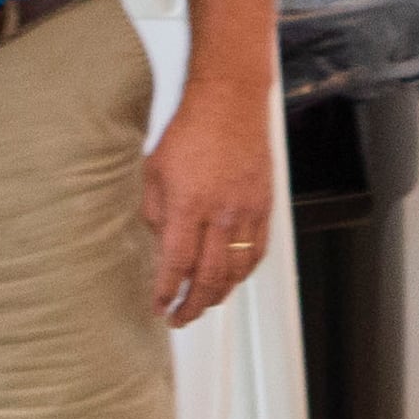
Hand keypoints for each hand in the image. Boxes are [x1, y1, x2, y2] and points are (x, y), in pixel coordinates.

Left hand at [142, 87, 273, 327]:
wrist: (230, 102)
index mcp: (188, 205)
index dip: (167, 292)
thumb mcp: (154, 170)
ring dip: (219, 294)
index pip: (177, 264)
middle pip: (210, 276)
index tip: (159, 307)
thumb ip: (155, 213)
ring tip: (204, 302)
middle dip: (193, 305)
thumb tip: (160, 246)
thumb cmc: (190, 130)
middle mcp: (221, 213)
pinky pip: (257, 251)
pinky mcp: (264, 206)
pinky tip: (232, 278)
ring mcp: (247, 211)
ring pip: (237, 271)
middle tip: (180, 316)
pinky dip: (244, 272)